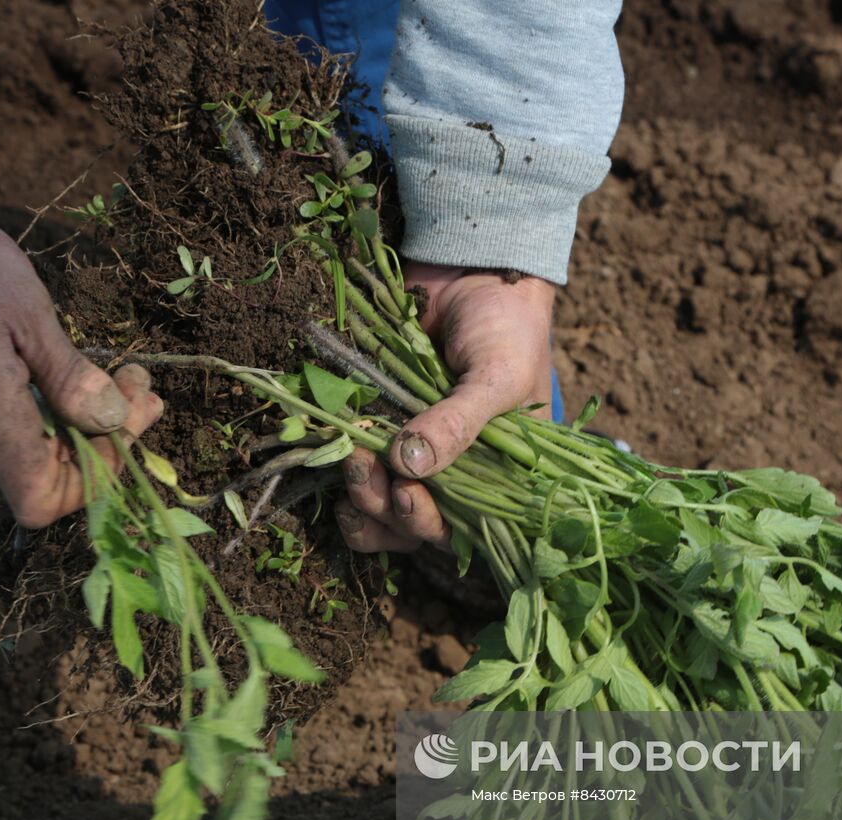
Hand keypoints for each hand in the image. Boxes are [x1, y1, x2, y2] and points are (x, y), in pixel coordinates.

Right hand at [0, 155, 163, 527]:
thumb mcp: (28, 311)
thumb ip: (70, 377)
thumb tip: (113, 421)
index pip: (39, 500)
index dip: (92, 478)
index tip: (125, 421)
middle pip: (44, 470)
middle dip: (105, 433)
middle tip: (143, 382)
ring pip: (26, 443)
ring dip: (79, 415)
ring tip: (120, 371)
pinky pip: (0, 420)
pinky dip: (43, 403)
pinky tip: (63, 364)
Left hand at [337, 261, 553, 552]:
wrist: (476, 268)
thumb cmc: (507, 327)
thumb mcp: (497, 377)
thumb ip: (458, 423)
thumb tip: (407, 466)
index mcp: (497, 476)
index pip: (460, 529)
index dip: (428, 525)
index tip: (408, 496)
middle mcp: (455, 472)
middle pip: (412, 524)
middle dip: (385, 508)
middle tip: (367, 468)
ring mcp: (416, 450)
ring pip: (379, 503)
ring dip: (360, 493)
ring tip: (350, 457)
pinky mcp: (382, 422)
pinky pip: (359, 462)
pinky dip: (341, 463)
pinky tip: (333, 451)